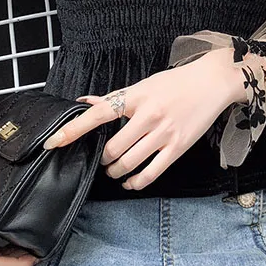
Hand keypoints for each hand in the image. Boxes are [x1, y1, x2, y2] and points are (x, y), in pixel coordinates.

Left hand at [40, 48, 246, 189]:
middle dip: (102, 159)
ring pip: (128, 163)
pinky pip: (151, 173)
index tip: (53, 142)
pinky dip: (135, 182)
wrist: (212, 82)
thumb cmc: (175, 83)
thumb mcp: (143, 85)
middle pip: (112, 148)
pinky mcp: (178, 148)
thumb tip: (84, 102)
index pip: (97, 115)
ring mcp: (164, 133)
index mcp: (136, 97)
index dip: (73, 130)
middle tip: (102, 159)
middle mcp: (148, 116)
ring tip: (114, 171)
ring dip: (115, 172)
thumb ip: (114, 98)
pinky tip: (130, 182)